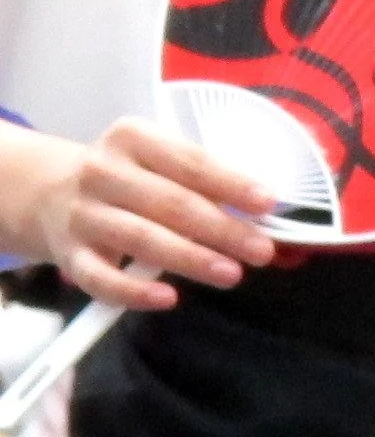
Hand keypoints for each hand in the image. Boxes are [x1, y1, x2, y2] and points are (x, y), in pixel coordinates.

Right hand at [0, 117, 279, 312]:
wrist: (46, 192)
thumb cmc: (125, 176)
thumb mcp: (155, 159)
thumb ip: (200, 178)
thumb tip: (259, 210)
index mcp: (132, 138)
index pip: (190, 161)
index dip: (231, 183)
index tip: (267, 203)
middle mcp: (102, 172)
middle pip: (171, 203)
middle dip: (222, 229)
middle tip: (262, 250)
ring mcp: (82, 215)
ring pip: (141, 239)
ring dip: (190, 259)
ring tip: (231, 274)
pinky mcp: (68, 255)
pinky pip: (100, 278)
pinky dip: (134, 291)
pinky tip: (168, 298)